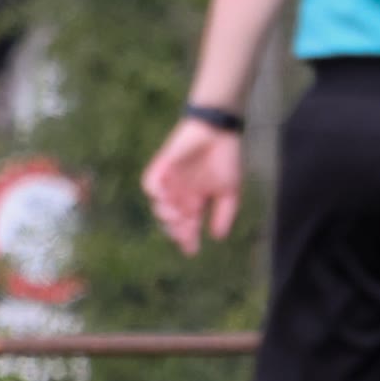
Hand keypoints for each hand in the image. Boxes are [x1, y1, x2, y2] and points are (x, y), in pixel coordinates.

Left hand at [141, 118, 242, 256]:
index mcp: (195, 202)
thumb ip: (224, 214)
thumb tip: (218, 237)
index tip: (191, 250)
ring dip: (166, 213)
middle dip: (176, 230)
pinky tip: (164, 197)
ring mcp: (169, 181)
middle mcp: (180, 194)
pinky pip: (150, 182)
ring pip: (159, 205)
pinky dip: (154, 192)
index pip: (187, 226)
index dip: (187, 240)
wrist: (219, 130)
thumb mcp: (230, 191)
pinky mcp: (162, 166)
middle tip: (185, 232)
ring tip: (178, 215)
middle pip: (171, 220)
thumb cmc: (226, 158)